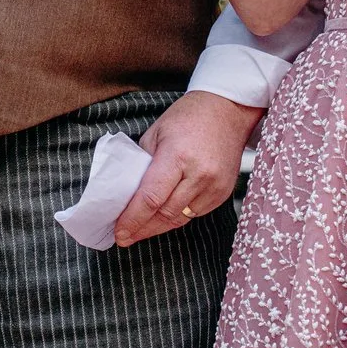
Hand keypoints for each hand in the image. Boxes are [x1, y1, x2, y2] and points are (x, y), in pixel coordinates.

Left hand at [112, 90, 263, 245]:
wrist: (228, 111)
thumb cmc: (190, 117)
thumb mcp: (156, 132)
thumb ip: (143, 163)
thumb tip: (128, 191)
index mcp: (177, 155)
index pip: (151, 197)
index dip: (132, 219)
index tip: (119, 232)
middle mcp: (199, 174)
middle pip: (165, 213)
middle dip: (141, 228)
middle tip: (124, 236)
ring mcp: (214, 185)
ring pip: (180, 218)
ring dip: (158, 228)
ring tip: (139, 232)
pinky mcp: (223, 192)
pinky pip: (196, 214)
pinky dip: (177, 218)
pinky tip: (163, 219)